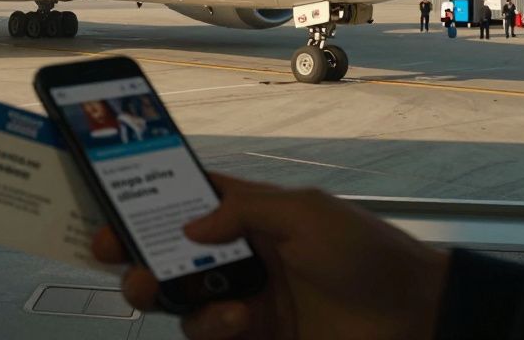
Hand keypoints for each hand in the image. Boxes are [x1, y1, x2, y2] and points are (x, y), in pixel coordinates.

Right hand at [92, 173, 448, 339]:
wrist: (415, 319)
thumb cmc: (365, 254)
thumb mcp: (307, 213)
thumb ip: (244, 211)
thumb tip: (190, 223)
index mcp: (250, 214)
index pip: (186, 198)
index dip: (145, 198)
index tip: (109, 203)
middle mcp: (239, 254)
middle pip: (167, 251)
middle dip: (135, 253)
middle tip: (116, 257)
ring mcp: (244, 299)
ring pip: (179, 298)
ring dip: (172, 294)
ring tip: (193, 296)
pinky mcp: (253, 337)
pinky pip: (207, 334)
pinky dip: (210, 329)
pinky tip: (236, 322)